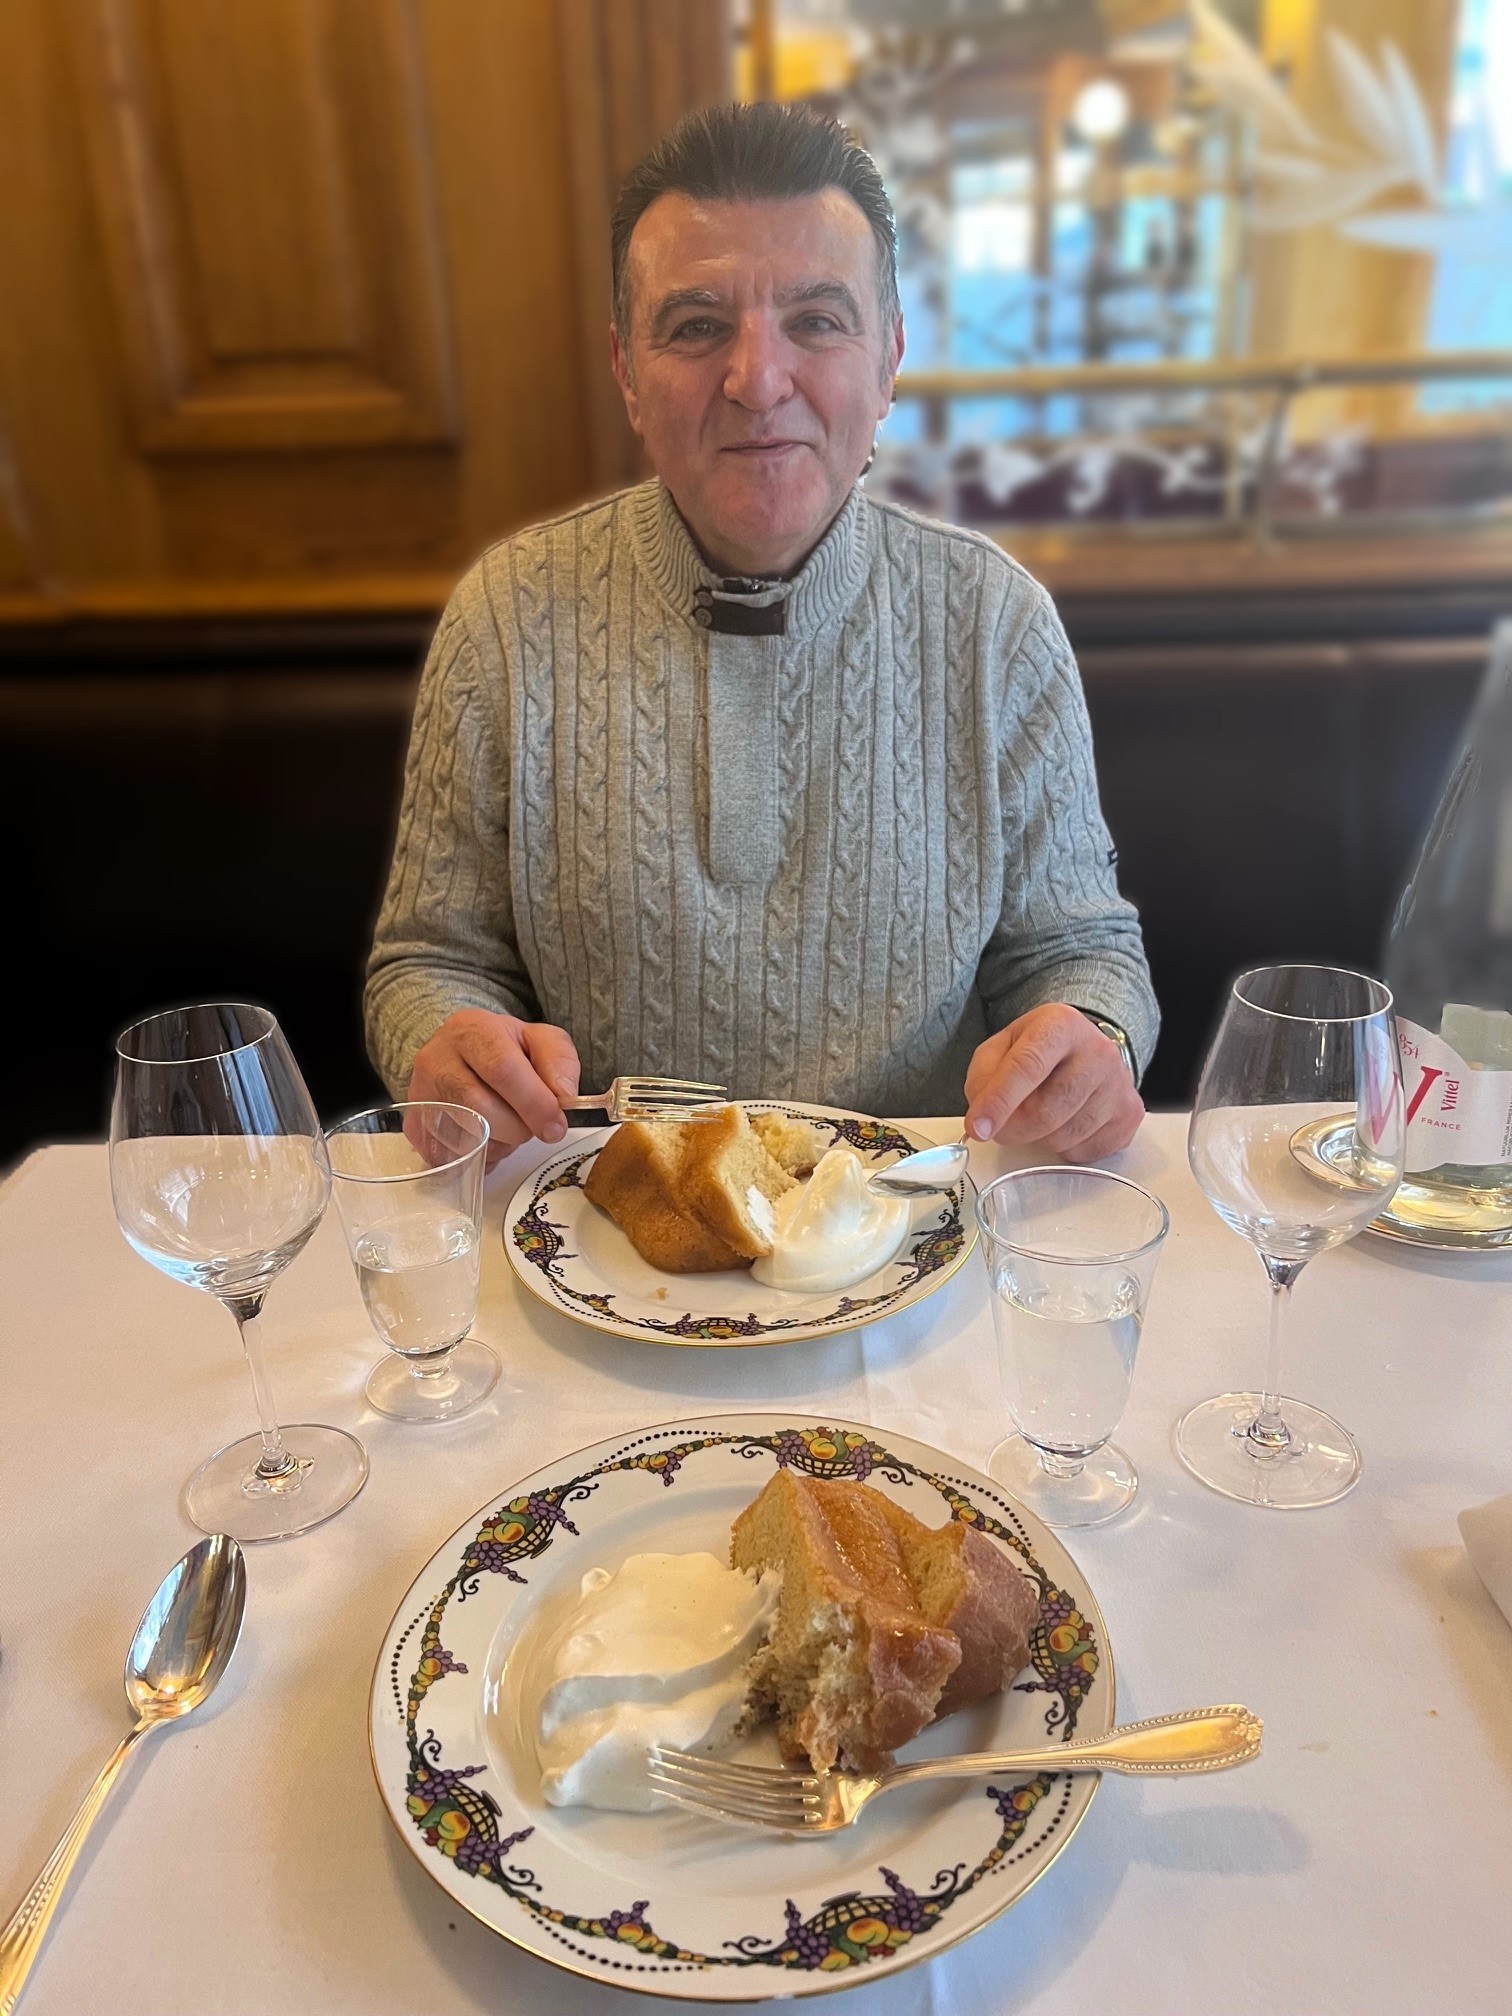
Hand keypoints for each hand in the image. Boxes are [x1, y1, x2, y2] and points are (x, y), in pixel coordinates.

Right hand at [407, 1010, 581, 1162]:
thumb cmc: (504, 1049)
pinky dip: (478, 1156)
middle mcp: (435, 1058)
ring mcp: (419, 1094)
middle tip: (533, 1127)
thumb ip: (560, 1062)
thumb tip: (563, 1096)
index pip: (501, 1069)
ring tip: (507, 1127)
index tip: (555, 1127)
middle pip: (480, 1109)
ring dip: (500, 1145)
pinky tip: (487, 1138)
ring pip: (465, 1138)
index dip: (533, 1103)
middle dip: (518, 1129)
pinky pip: (451, 1156)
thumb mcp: (540, 1040)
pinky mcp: (413, 1125)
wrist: (461, 1052)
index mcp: (471, 1029)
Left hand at [964, 1004, 1143, 1161]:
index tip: (978, 1127)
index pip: (1027, 1066)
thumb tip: (983, 1120)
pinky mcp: (1129, 1115)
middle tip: (999, 1128)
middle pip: (1047, 1110)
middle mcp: (1099, 1051)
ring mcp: (1120, 1084)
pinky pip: (1085, 1151)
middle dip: (1013, 1129)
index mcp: (1062, 1025)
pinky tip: (1063, 1123)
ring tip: (1037, 1115)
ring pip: (1064, 1136)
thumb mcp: (1002, 1047)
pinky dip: (1063, 1147)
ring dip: (1038, 1138)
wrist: (1086, 1049)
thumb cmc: (1040, 1050)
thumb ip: (984, 1078)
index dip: (999, 1101)